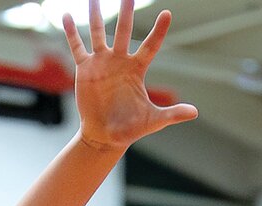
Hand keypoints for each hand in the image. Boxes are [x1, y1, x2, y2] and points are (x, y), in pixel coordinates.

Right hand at [64, 0, 196, 154]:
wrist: (106, 136)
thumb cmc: (131, 128)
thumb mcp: (153, 121)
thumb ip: (172, 114)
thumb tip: (195, 112)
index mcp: (136, 69)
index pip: (151, 46)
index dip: (159, 31)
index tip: (167, 14)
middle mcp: (119, 61)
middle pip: (123, 31)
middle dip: (126, 12)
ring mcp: (101, 62)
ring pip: (98, 33)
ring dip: (96, 15)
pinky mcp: (85, 69)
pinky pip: (77, 47)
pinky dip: (71, 32)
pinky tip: (66, 16)